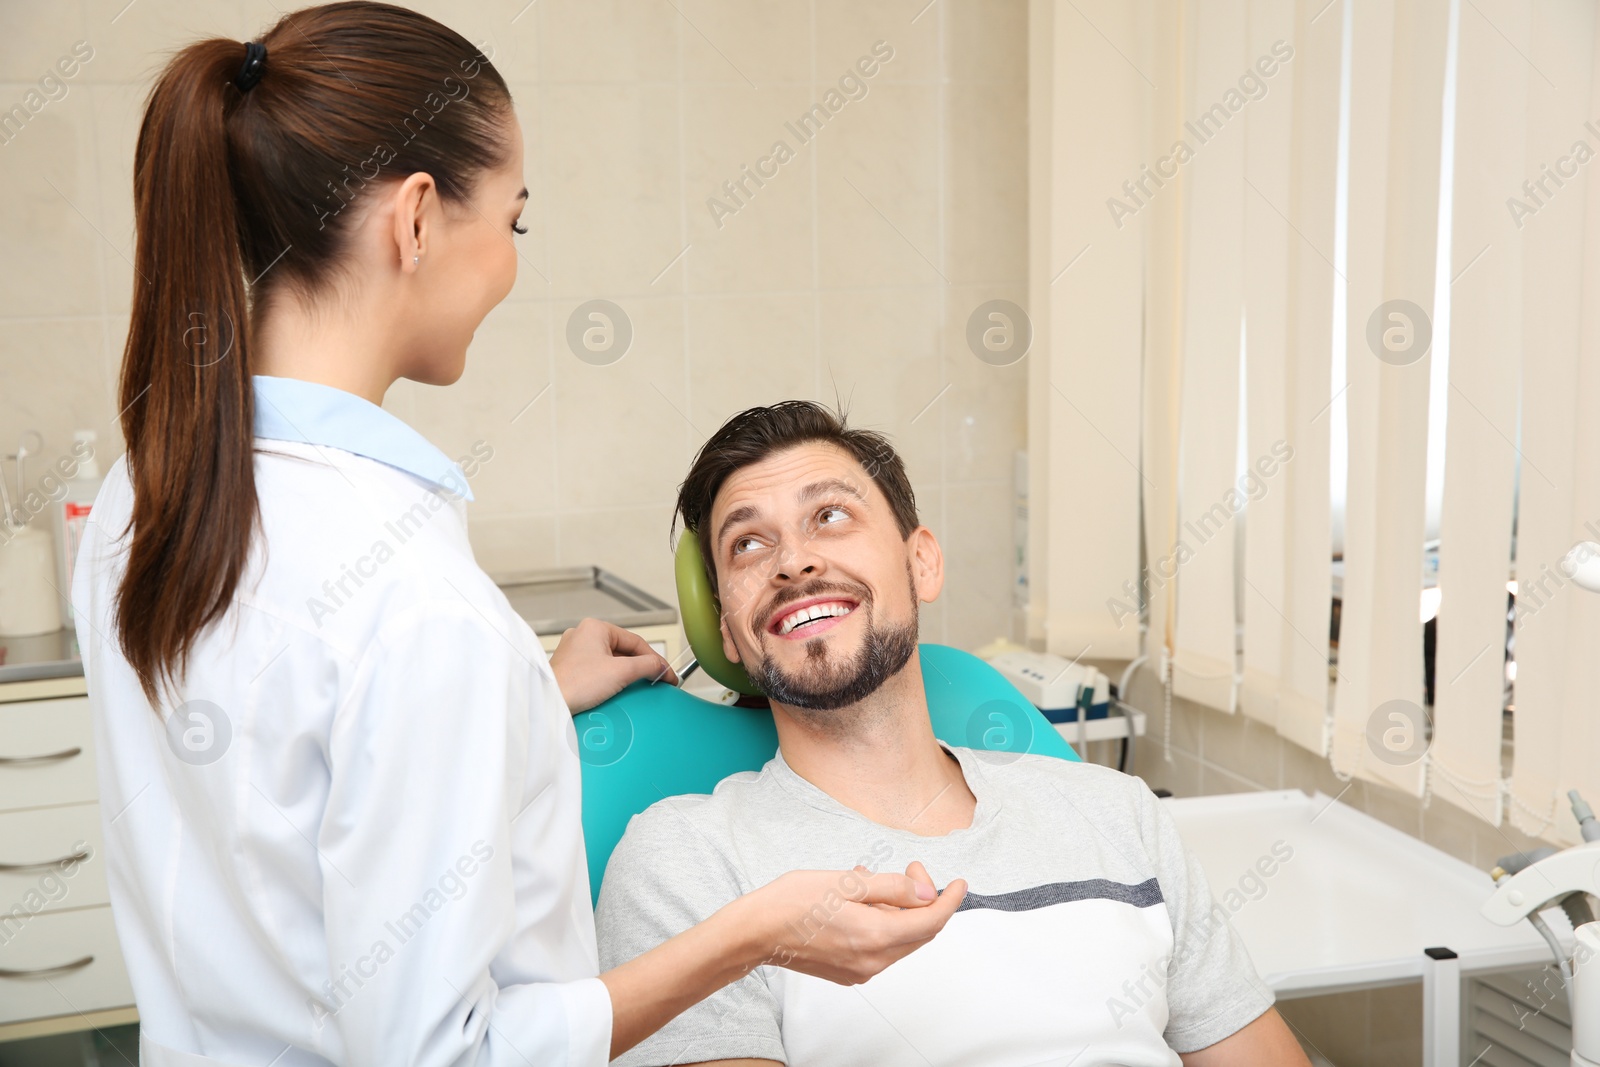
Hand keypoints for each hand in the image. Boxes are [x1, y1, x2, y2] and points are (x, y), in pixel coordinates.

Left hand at [549, 618, 678, 713]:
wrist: (550, 704)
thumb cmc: (575, 684)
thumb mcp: (621, 672)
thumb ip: (646, 666)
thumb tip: (661, 667)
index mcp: (595, 627)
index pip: (636, 641)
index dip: (655, 659)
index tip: (666, 674)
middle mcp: (583, 635)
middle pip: (623, 651)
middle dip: (639, 667)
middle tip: (654, 681)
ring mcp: (574, 652)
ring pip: (611, 661)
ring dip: (625, 675)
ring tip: (635, 688)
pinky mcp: (570, 668)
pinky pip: (598, 671)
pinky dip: (610, 680)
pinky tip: (615, 692)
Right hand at [733, 863, 966, 984]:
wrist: (756, 932)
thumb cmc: (793, 901)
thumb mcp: (846, 882)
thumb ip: (892, 888)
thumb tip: (927, 891)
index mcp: (875, 937)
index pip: (931, 922)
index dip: (950, 901)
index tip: (959, 883)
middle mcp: (873, 961)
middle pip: (918, 933)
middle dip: (923, 900)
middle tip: (911, 869)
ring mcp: (860, 971)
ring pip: (899, 940)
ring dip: (900, 910)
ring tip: (875, 880)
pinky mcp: (848, 972)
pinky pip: (879, 947)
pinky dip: (882, 923)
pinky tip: (862, 901)